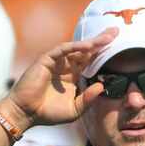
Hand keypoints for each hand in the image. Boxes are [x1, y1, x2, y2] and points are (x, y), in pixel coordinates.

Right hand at [0, 28, 117, 129]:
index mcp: (72, 76)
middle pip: (86, 51)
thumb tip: (102, 86)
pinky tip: (88, 46)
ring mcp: (56, 62)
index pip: (90, 62)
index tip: (118, 46)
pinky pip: (62, 50)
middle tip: (116, 31)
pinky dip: (75, 46)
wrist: (26, 114)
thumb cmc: (48, 113)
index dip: (102, 54)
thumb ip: (88, 98)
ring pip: (76, 48)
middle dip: (101, 41)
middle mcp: (65, 67)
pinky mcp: (46, 60)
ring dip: (91, 42)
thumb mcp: (75, 109)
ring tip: (107, 37)